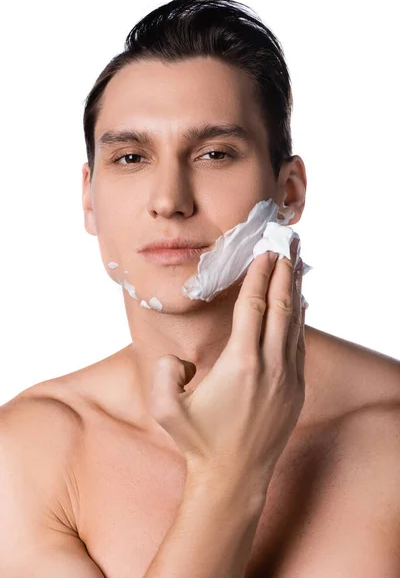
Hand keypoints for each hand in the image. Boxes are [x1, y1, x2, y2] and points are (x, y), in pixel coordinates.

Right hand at [149, 239, 305, 489]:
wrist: (234, 477)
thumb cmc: (198, 441)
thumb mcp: (165, 409)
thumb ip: (163, 373)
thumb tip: (176, 356)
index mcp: (241, 363)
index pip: (254, 306)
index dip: (259, 276)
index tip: (265, 252)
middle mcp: (270, 366)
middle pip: (282, 307)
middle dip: (284, 272)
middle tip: (289, 244)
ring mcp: (288, 378)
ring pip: (295, 323)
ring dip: (296, 291)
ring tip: (297, 265)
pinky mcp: (296, 390)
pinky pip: (300, 345)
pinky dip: (299, 320)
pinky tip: (299, 305)